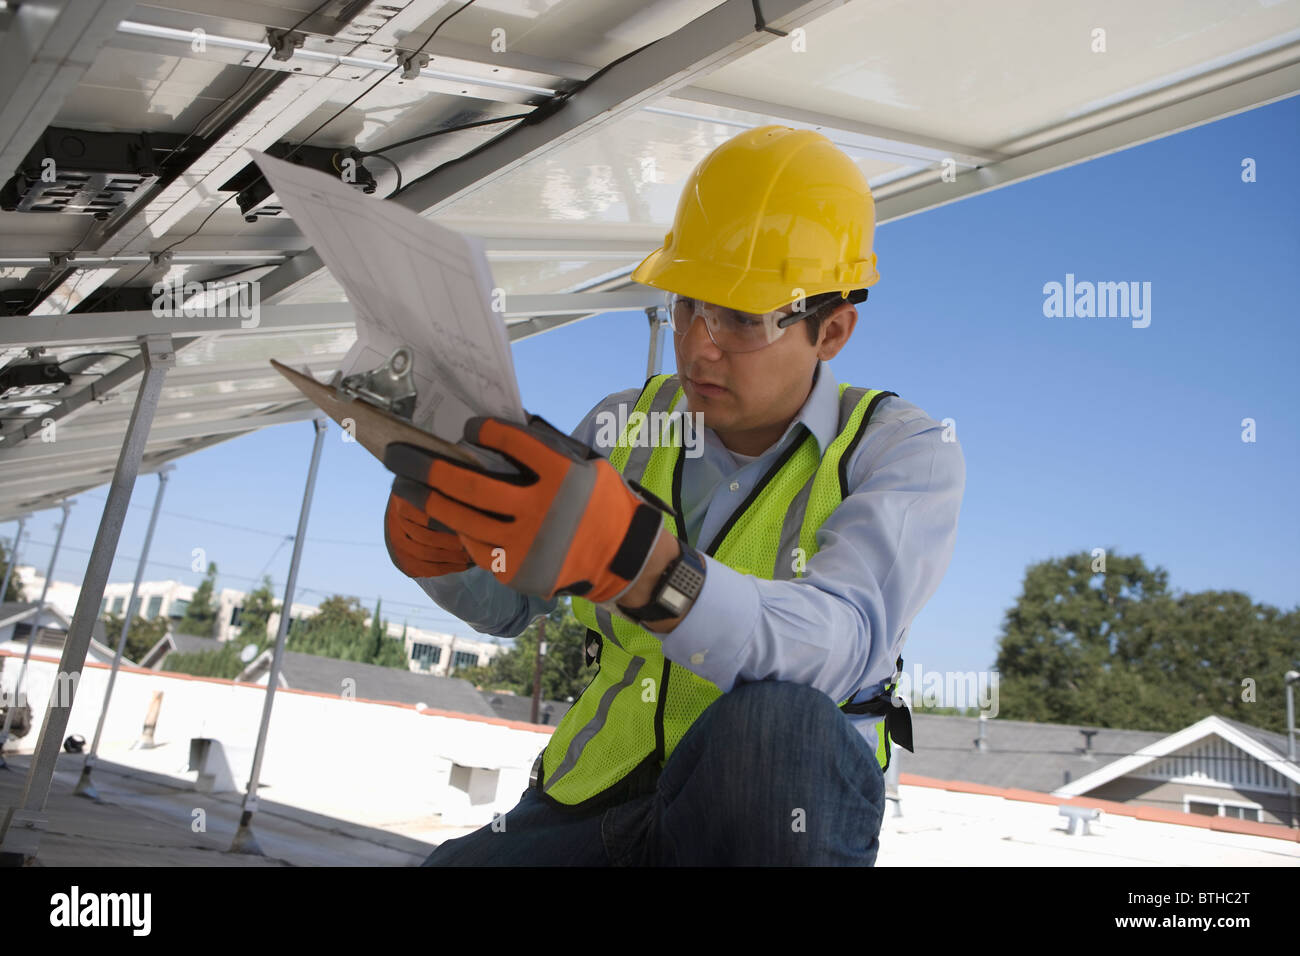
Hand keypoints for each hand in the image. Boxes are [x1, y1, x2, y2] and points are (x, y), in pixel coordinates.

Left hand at [383, 413, 668, 601]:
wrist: (622, 559)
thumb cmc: (601, 503)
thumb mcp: (587, 465)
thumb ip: (547, 447)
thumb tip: (500, 425)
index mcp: (562, 476)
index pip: (512, 442)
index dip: (485, 431)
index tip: (469, 427)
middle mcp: (542, 510)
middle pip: (471, 485)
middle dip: (427, 467)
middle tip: (398, 455)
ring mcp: (528, 544)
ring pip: (464, 519)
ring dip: (428, 500)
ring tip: (405, 485)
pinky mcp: (519, 570)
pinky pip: (477, 547)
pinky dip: (458, 529)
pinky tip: (445, 516)